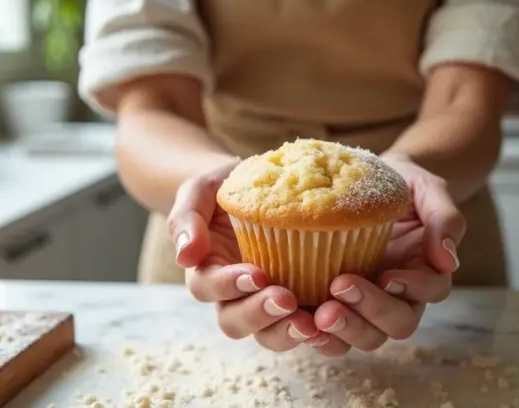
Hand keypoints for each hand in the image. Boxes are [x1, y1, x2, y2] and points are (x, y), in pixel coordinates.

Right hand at [170, 162, 325, 351]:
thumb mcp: (202, 189)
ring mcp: (265, 301)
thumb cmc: (227, 185)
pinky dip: (316, 330)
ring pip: (267, 334)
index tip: (255, 274)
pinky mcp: (298, 302)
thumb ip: (187, 217)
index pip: (208, 287)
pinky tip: (332, 321)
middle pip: (234, 322)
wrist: (264, 183)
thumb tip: (185, 256)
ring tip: (311, 323)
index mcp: (207, 269)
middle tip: (286, 300)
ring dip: (286, 332)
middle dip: (259, 315)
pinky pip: (301, 327)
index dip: (228, 286)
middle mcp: (233, 294)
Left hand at [309, 154, 463, 355]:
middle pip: (398, 323)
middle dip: (370, 312)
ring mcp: (369, 305)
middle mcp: (401, 295)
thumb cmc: (401, 183)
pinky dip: (319, 335)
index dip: (413, 287)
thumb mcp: (426, 188)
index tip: (387, 274)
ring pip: (366, 336)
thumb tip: (448, 260)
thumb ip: (443, 218)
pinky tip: (299, 322)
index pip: (430, 290)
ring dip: (344, 330)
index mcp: (426, 269)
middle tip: (340, 288)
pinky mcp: (338, 305)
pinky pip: (333, 333)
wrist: (365, 180)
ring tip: (318, 315)